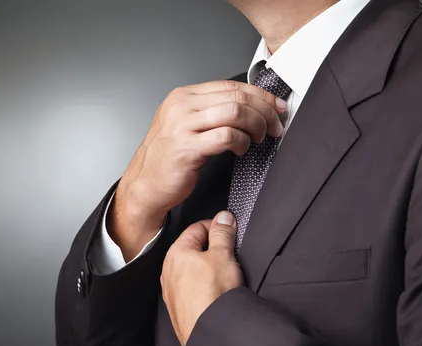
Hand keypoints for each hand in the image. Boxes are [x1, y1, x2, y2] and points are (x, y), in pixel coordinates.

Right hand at [110, 80, 286, 260]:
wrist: (145, 184)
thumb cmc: (168, 157)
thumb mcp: (186, 124)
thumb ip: (211, 111)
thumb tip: (251, 107)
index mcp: (183, 96)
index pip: (231, 85)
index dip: (260, 95)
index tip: (276, 107)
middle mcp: (181, 106)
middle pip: (236, 96)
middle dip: (264, 111)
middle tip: (275, 126)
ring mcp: (182, 126)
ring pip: (234, 112)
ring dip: (255, 125)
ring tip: (258, 138)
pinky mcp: (187, 147)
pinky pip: (226, 136)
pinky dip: (241, 142)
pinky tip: (241, 149)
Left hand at [161, 211, 243, 345]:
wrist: (209, 331)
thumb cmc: (213, 294)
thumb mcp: (223, 255)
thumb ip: (223, 233)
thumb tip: (223, 217)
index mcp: (176, 252)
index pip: (197, 228)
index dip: (216, 227)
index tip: (230, 231)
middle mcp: (168, 270)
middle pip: (194, 249)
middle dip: (213, 249)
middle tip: (230, 255)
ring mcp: (171, 290)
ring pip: (192, 270)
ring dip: (208, 268)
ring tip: (224, 276)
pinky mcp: (178, 307)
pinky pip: (191, 288)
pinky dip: (203, 286)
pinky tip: (215, 292)